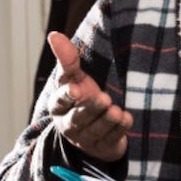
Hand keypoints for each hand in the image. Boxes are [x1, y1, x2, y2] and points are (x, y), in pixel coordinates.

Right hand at [47, 31, 132, 162]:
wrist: (97, 127)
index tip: (75, 88)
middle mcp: (70, 124)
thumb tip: (54, 34)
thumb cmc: (83, 96)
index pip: (59, 101)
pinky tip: (127, 119)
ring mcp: (86, 138)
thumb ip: (67, 59)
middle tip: (104, 98)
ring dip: (107, 120)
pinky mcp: (103, 146)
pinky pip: (110, 139)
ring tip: (116, 111)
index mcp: (59, 106)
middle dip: (91, 108)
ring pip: (95, 130)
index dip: (66, 96)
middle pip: (78, 118)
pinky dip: (119, 130)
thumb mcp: (75, 77)